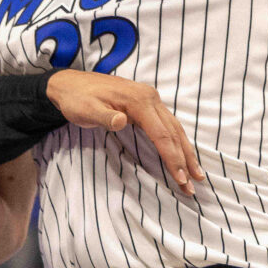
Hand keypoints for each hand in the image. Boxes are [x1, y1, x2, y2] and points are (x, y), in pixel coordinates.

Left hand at [47, 68, 201, 193]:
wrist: (71, 84)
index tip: (179, 179)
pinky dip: (177, 141)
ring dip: (186, 152)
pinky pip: (168, 125)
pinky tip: (182, 153)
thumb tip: (122, 121)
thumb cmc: (77, 100)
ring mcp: (151, 100)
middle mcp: (150, 98)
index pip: (162, 135)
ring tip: (196, 173)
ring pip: (175, 129)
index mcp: (139, 101)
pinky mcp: (147, 104)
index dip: (172, 158)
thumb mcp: (86, 110)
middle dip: (185, 160)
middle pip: (174, 133)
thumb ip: (104, 117)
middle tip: (194, 184)